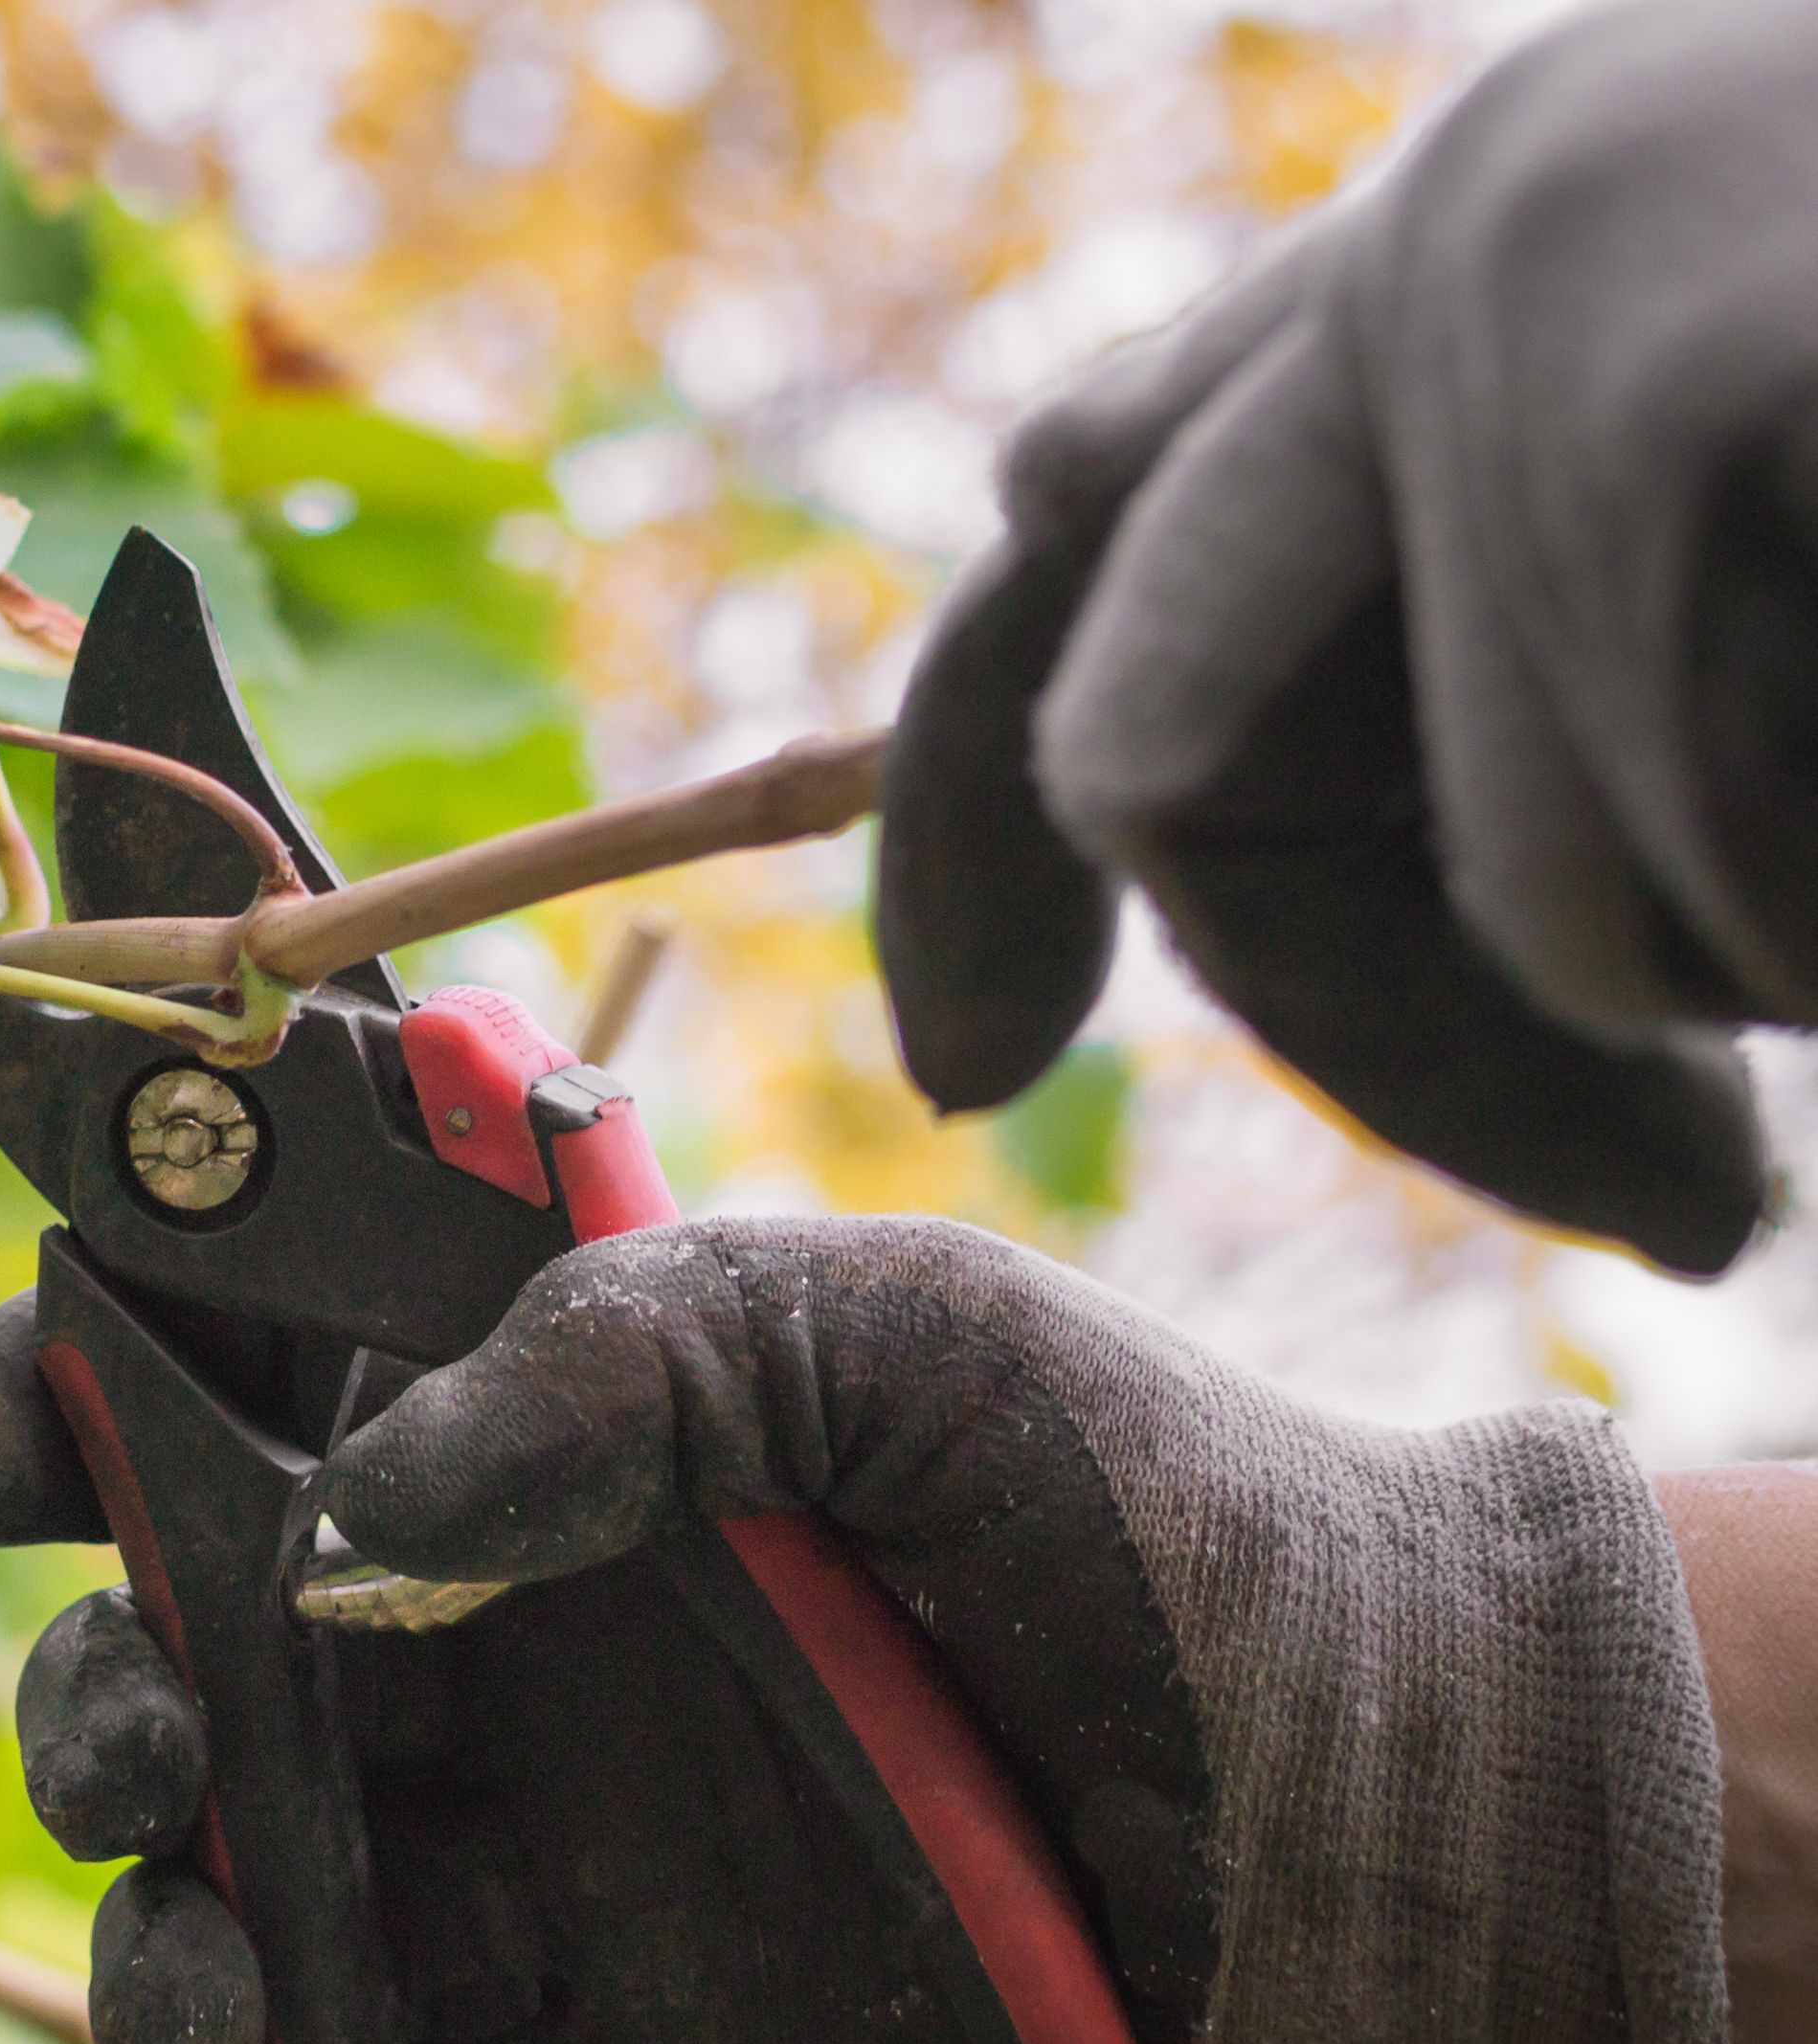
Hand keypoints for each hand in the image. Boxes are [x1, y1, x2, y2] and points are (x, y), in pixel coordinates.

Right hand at [0, 1218, 1732, 2043]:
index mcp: (494, 1438)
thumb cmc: (1127, 1499)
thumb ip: (612, 1362)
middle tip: (148, 1744)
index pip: (192, 1410)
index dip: (27, 1419)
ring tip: (206, 1993)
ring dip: (146, 1957)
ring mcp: (512, 1865)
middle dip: (84, 1713)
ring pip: (223, 1918)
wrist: (1355, 1790)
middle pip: (155, 1678)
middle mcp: (459, 1647)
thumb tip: (349, 1510)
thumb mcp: (888, 1330)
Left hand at [878, 0, 1817, 1274]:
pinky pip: (1673, 902)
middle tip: (1703, 1173)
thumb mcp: (1746, 579)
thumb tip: (1069, 599)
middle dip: (1415, 1021)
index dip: (953, 814)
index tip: (964, 1074)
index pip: (1081, 546)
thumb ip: (1466, 610)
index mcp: (1480, 256)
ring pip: (1522, 899)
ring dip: (1790, 964)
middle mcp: (1462, 225)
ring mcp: (1552, 283)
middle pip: (1165, 763)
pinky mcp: (1673, 394)